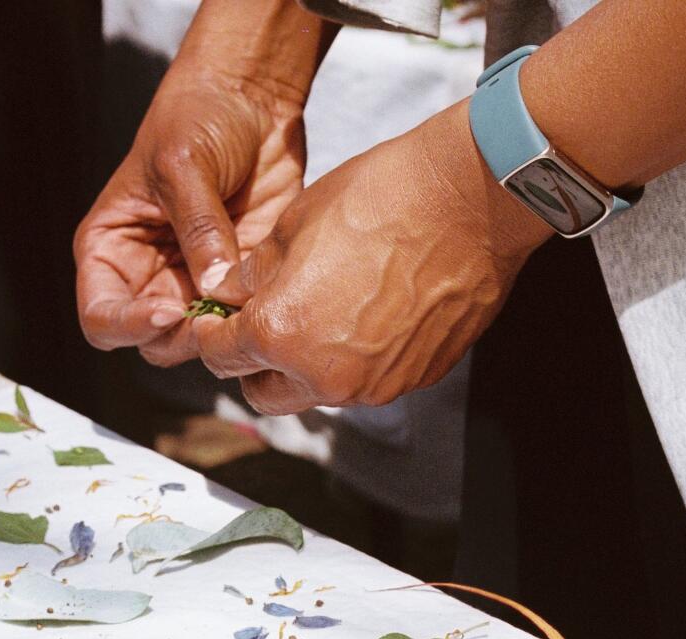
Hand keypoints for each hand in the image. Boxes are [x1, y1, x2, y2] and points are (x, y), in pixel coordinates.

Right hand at [74, 3, 327, 366]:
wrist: (251, 97)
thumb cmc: (197, 117)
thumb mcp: (184, 166)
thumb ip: (198, 230)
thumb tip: (213, 288)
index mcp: (110, 252)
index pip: (101, 318)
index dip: (129, 327)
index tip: (170, 312)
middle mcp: (145, 278)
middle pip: (151, 341)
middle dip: (181, 337)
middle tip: (215, 318)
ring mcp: (190, 284)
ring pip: (195, 340)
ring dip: (219, 333)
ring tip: (244, 304)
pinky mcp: (234, 282)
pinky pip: (238, 320)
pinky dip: (252, 317)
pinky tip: (268, 294)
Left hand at [194, 100, 553, 412]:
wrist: (474, 197)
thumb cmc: (382, 196)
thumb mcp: (294, 225)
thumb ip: (253, 275)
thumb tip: (228, 295)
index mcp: (279, 334)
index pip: (220, 357)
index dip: (211, 335)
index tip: (215, 322)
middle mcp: (322, 375)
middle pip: (264, 394)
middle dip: (254, 365)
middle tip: (260, 327)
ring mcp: (371, 385)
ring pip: (316, 392)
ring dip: (306, 365)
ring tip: (323, 312)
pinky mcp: (412, 380)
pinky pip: (366, 381)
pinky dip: (356, 359)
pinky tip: (371, 312)